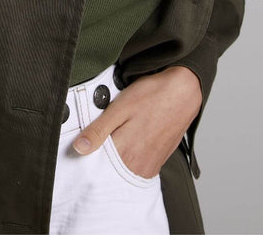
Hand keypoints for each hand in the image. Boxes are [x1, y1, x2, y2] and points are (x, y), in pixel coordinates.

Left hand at [72, 66, 202, 177]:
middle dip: (99, 157)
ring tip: (117, 135)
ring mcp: (149, 166)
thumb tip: (79, 148)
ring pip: (122, 170)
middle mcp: (137, 166)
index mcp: (124, 153)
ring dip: (115, 158)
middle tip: (100, 136)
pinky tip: (130, 140)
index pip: (95, 166)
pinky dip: (128, 158)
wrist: (184, 93)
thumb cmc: (152, 96)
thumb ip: (98, 130)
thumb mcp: (119, 108)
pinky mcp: (157, 163)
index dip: (86, 155)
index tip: (80, 145)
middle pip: (108, 170)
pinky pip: (136, 167)